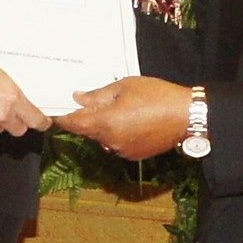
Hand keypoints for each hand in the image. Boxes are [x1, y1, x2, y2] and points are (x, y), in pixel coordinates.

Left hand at [57, 77, 192, 159]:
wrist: (187, 116)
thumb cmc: (157, 96)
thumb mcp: (125, 86)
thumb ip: (98, 95)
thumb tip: (77, 98)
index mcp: (105, 123)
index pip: (73, 124)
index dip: (62, 118)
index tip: (55, 111)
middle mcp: (110, 141)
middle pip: (87, 132)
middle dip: (85, 119)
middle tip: (90, 103)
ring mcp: (121, 151)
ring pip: (102, 139)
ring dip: (102, 127)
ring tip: (117, 110)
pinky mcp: (133, 156)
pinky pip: (116, 145)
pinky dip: (116, 135)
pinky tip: (130, 121)